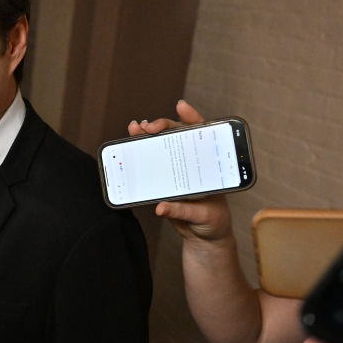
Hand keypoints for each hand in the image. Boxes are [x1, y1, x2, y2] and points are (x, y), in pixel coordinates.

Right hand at [127, 100, 234, 242]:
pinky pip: (152, 162)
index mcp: (209, 163)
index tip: (180, 106)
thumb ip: (183, 210)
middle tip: (148, 127)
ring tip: (134, 128)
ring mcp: (178, 168)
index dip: (191, 117)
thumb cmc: (212, 222)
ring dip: (146, 135)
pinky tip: (130, 143)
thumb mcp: (203, 216)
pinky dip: (140, 151)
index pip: (202, 133)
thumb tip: (160, 206)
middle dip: (161, 126)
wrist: (204, 236)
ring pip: (162, 145)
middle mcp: (193, 161)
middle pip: (177, 135)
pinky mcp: (165, 179)